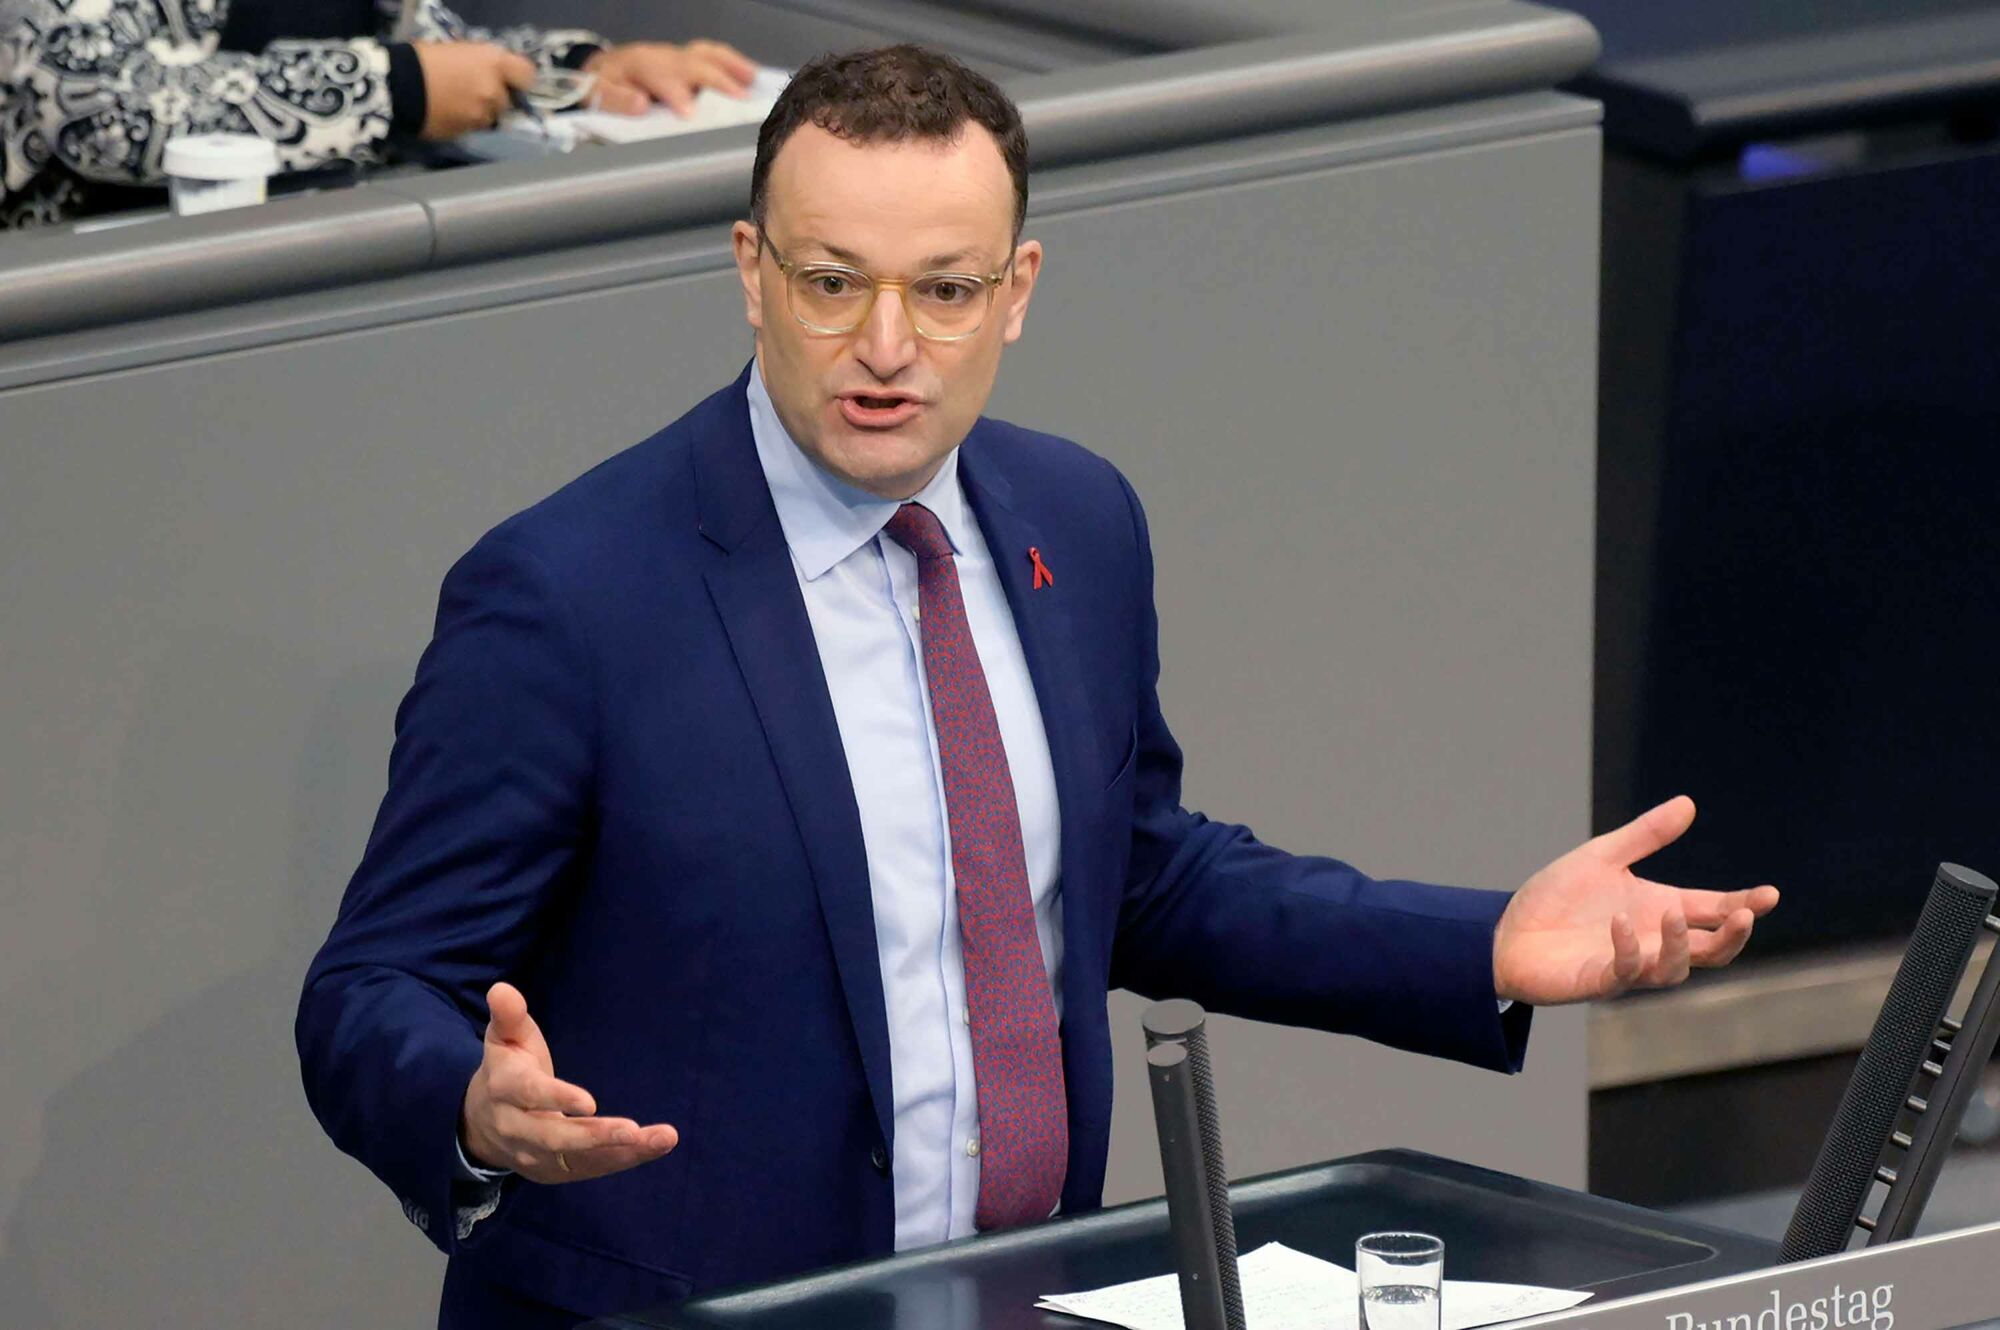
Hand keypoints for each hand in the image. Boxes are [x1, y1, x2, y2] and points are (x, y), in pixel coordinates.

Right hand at [412, 41, 536, 139]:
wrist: (399, 85)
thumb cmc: (426, 60)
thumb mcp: (461, 51)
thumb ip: (485, 64)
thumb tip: (496, 75)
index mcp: (494, 63)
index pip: (527, 75)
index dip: (518, 79)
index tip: (510, 80)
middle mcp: (495, 91)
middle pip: (508, 100)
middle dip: (495, 97)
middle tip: (473, 90)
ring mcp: (483, 114)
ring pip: (492, 117)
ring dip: (480, 112)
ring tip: (457, 103)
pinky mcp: (470, 132)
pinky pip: (475, 127)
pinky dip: (467, 122)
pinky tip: (449, 113)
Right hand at [460, 982, 677, 1182]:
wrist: (479, 1122)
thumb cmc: (507, 1068)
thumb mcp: (505, 1038)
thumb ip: (509, 1015)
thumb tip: (502, 989)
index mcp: (505, 1089)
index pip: (531, 1096)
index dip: (558, 1099)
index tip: (590, 1102)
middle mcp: (517, 1128)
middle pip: (555, 1137)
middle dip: (595, 1136)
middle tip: (633, 1130)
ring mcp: (535, 1155)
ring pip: (579, 1158)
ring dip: (621, 1152)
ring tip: (661, 1139)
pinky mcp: (554, 1171)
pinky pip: (590, 1168)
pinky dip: (623, 1159)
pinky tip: (654, 1146)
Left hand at [582, 40, 757, 116]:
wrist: (600, 70)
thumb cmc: (601, 86)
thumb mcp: (596, 93)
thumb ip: (615, 99)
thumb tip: (641, 105)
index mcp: (638, 63)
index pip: (660, 76)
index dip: (676, 94)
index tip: (691, 114)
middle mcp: (661, 55)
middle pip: (692, 63)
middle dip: (716, 80)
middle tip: (739, 101)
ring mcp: (676, 54)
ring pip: (706, 54)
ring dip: (731, 66)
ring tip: (752, 82)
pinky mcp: (686, 58)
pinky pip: (711, 54)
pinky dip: (732, 62)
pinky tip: (749, 74)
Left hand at [1492, 796, 1780, 1005]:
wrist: (1507, 931)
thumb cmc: (1556, 898)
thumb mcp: (1602, 856)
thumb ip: (1645, 835)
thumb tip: (1688, 803)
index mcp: (1661, 909)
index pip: (1715, 911)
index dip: (1744, 905)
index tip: (1770, 894)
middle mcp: (1654, 941)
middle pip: (1712, 950)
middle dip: (1733, 936)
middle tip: (1745, 915)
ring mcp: (1631, 964)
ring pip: (1677, 969)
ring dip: (1681, 944)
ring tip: (1674, 915)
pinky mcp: (1601, 980)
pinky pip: (1626, 972)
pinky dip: (1629, 949)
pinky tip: (1620, 924)